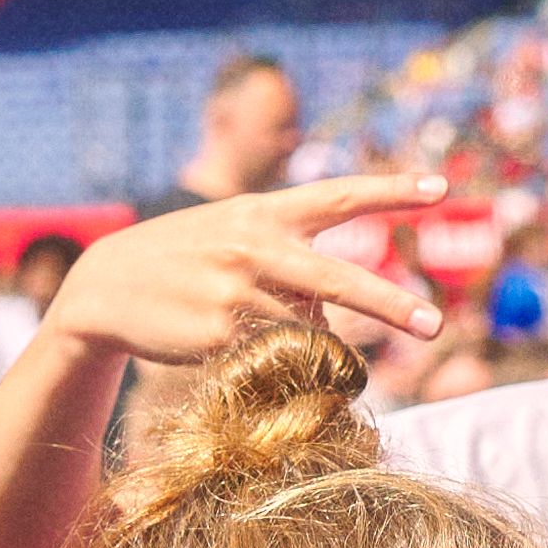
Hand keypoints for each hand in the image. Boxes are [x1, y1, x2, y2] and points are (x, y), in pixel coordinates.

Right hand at [39, 181, 443, 370]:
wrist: (105, 286)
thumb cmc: (182, 260)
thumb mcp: (231, 234)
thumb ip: (285, 262)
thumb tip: (333, 322)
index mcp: (262, 213)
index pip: (338, 195)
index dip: (391, 191)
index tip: (442, 187)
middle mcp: (253, 248)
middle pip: (339, 280)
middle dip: (392, 304)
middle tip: (435, 324)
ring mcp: (235, 293)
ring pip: (303, 332)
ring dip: (307, 346)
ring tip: (264, 334)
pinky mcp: (216, 335)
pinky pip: (268, 357)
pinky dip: (269, 360)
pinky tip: (227, 345)